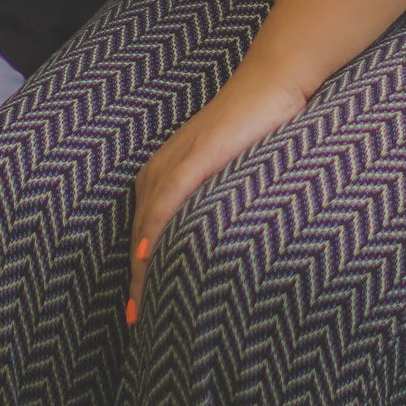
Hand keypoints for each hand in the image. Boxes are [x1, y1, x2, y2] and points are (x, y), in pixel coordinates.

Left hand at [126, 70, 306, 324]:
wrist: (272, 84)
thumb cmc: (257, 128)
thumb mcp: (230, 172)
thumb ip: (216, 199)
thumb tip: (219, 241)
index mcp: (165, 172)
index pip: (145, 230)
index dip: (140, 270)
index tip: (138, 309)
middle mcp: (162, 166)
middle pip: (140, 231)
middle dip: (136, 278)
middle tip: (134, 321)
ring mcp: (179, 158)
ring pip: (149, 220)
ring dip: (141, 265)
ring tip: (138, 305)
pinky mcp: (199, 153)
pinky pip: (170, 195)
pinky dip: (155, 225)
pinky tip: (146, 253)